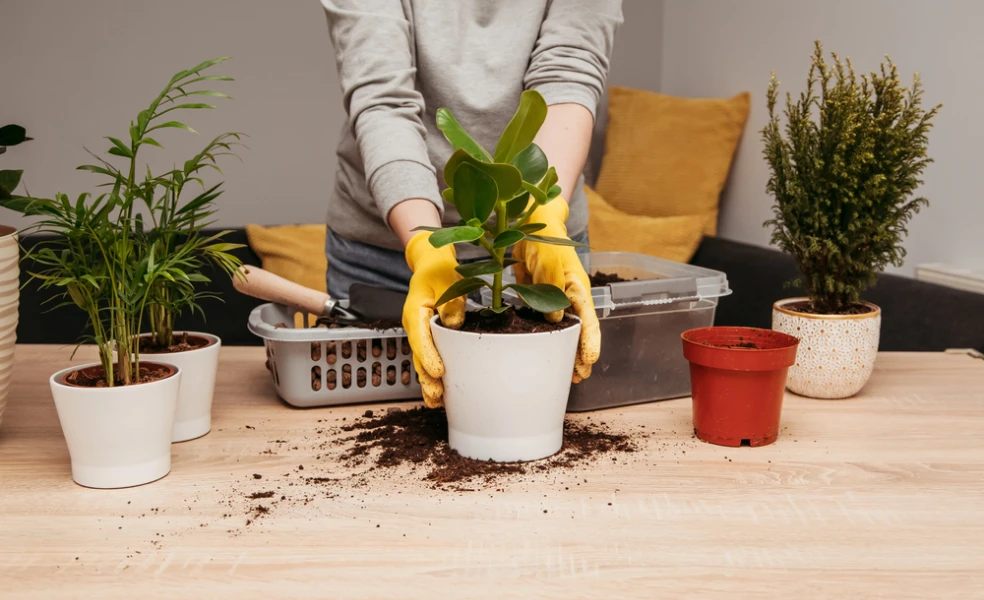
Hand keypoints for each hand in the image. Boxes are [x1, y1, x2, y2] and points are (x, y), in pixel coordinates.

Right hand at [403, 231, 464, 407]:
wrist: (430, 263)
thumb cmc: (440, 270)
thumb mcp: (448, 280)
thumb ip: (451, 302)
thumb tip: (454, 323)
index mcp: (415, 311)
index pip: (420, 338)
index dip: (428, 356)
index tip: (438, 372)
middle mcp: (413, 324)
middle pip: (418, 355)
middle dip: (426, 378)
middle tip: (437, 396)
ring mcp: (417, 332)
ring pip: (420, 360)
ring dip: (427, 381)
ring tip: (436, 402)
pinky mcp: (425, 336)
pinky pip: (425, 357)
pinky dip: (430, 374)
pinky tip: (438, 392)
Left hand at [512, 200, 600, 382]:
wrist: (531, 226)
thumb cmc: (546, 239)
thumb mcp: (549, 258)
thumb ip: (552, 284)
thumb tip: (555, 318)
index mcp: (577, 289)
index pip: (588, 319)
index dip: (590, 341)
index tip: (589, 360)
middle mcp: (569, 299)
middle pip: (579, 332)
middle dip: (580, 355)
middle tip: (578, 377)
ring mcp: (554, 302)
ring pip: (562, 332)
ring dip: (564, 352)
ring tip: (567, 375)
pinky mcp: (539, 301)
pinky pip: (542, 325)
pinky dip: (545, 340)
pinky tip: (541, 354)